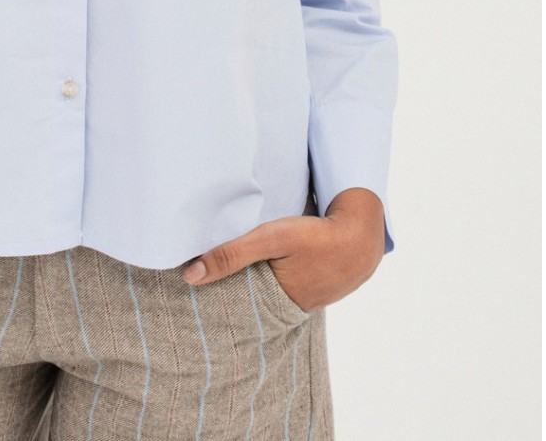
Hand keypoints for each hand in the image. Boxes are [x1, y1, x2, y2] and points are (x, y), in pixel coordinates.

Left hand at [181, 188, 384, 311]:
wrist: (363, 236)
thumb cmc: (316, 237)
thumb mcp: (271, 239)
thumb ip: (232, 253)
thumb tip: (189, 274)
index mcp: (272, 304)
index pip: (230, 310)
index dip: (208, 304)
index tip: (182, 302)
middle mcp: (283, 309)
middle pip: (243, 306)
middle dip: (221, 299)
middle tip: (190, 291)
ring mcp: (297, 300)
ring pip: (259, 296)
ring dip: (242, 287)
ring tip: (213, 278)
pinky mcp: (305, 287)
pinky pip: (275, 287)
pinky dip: (263, 280)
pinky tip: (253, 269)